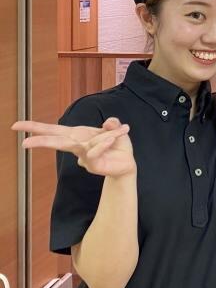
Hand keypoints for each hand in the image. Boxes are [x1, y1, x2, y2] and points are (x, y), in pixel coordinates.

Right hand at [12, 118, 134, 177]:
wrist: (126, 163)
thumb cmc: (117, 145)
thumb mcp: (116, 129)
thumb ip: (112, 123)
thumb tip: (108, 122)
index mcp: (78, 135)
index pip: (54, 130)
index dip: (36, 127)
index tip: (16, 126)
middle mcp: (77, 145)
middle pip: (55, 141)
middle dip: (40, 141)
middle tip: (24, 143)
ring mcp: (83, 156)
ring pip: (78, 146)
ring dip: (96, 139)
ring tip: (113, 136)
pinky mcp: (91, 165)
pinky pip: (93, 152)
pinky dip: (103, 145)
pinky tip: (112, 140)